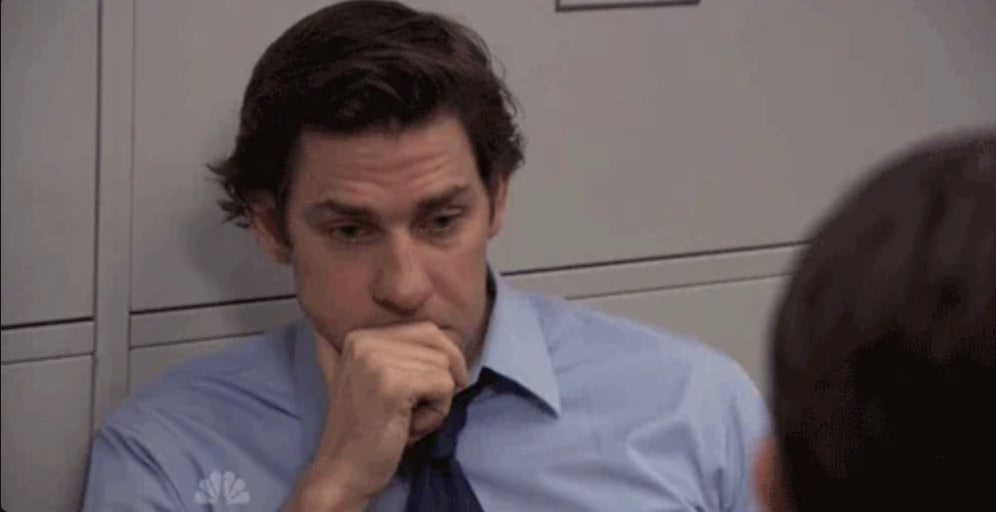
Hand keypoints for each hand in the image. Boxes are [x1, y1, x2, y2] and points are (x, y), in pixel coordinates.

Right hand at [287, 322, 468, 510]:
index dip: (443, 360)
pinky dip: (438, 412)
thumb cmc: (367, 431)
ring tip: (409, 420)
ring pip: (444, 367)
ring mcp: (377, 360)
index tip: (431, 390)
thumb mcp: (376, 380)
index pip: (427, 330)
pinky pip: (444, 386)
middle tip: (427, 406)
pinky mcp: (393, 384)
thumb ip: (396, 355)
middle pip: (439, 343)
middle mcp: (366, 340)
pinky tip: (411, 427)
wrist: (344, 471)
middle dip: (445, 376)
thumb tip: (443, 337)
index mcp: (360, 335)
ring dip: (438, 400)